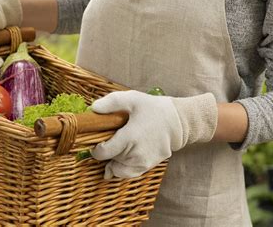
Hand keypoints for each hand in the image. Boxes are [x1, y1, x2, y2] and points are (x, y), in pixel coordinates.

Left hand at [91, 90, 217, 178]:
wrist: (178, 122)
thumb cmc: (154, 108)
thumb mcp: (132, 99)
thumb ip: (111, 102)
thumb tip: (93, 108)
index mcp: (129, 138)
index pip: (102, 153)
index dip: (96, 148)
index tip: (99, 141)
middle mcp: (135, 154)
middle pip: (109, 161)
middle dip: (107, 152)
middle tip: (111, 140)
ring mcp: (143, 163)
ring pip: (118, 171)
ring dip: (114, 162)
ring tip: (119, 148)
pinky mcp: (148, 166)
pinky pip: (129, 174)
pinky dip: (123, 168)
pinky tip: (125, 156)